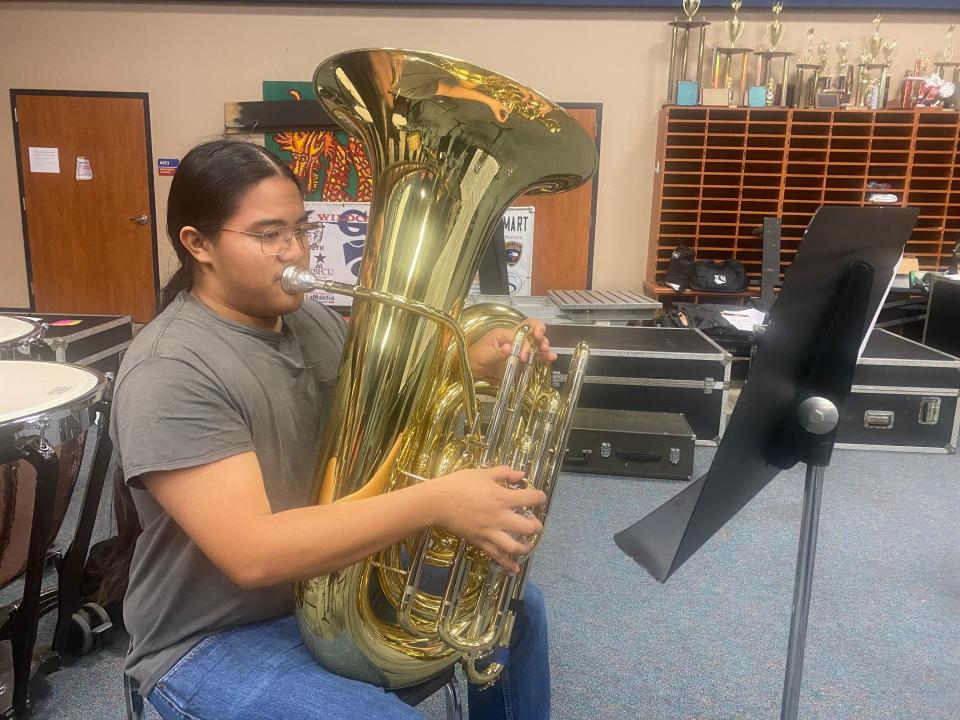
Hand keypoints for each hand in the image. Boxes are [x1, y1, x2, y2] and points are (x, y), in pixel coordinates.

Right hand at [428, 465, 545, 573]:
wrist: (436, 502)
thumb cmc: (458, 484)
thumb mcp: (482, 473)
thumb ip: (503, 473)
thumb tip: (521, 475)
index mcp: (502, 497)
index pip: (530, 498)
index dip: (540, 497)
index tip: (540, 497)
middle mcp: (499, 517)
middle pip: (527, 527)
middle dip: (536, 526)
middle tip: (534, 523)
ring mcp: (490, 532)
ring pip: (514, 546)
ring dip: (525, 547)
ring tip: (528, 544)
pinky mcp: (479, 541)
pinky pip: (495, 555)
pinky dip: (507, 564)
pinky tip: (515, 568)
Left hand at [467, 319, 557, 380]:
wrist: (472, 371)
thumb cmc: (475, 359)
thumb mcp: (484, 356)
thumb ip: (497, 353)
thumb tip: (508, 348)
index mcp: (504, 334)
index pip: (522, 333)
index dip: (527, 344)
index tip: (526, 355)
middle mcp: (514, 340)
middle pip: (532, 333)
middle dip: (540, 338)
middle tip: (543, 347)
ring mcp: (518, 350)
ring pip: (535, 344)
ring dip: (543, 346)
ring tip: (547, 352)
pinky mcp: (520, 361)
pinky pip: (534, 357)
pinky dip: (543, 357)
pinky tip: (551, 358)